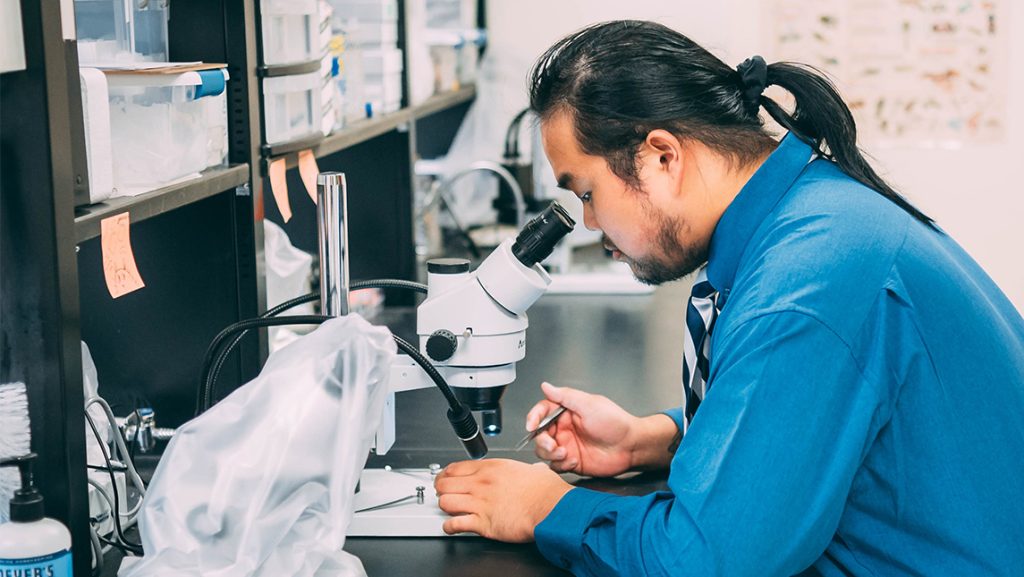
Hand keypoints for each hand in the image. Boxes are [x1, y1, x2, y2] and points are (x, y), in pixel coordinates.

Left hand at [434, 459, 571, 541]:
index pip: (455, 468)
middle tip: (443, 493)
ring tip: (450, 510)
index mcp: (491, 468)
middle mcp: (481, 483)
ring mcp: (480, 503)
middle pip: (444, 483)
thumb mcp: (532, 470)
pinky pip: (455, 524)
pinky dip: (449, 527)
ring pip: (445, 502)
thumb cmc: (546, 492)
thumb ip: (524, 471)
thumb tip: (533, 472)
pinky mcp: (483, 523)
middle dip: (441, 489)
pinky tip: (452, 527)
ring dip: (445, 507)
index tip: (445, 478)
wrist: (551, 508)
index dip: (446, 474)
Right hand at [528, 382, 678, 476]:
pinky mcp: (571, 461)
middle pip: (539, 434)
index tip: (531, 425)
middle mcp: (564, 428)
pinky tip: (575, 461)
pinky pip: (555, 465)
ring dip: (550, 454)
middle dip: (542, 441)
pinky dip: (561, 465)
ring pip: (544, 451)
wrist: (631, 447)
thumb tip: (546, 386)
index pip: (542, 411)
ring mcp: (567, 445)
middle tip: (553, 445)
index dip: (533, 417)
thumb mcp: (589, 404)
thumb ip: (565, 396)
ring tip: (564, 454)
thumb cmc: (616, 423)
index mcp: (567, 412)